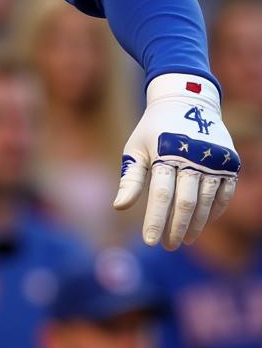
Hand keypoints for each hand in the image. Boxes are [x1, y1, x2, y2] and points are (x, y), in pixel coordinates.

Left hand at [114, 74, 239, 249]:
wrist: (187, 101)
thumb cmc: (153, 129)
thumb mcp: (136, 147)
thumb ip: (131, 178)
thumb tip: (119, 207)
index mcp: (165, 152)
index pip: (160, 194)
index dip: (156, 220)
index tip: (149, 241)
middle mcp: (192, 157)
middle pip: (185, 202)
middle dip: (176, 228)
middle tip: (168, 246)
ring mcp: (214, 160)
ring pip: (206, 201)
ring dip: (196, 224)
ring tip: (185, 240)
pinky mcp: (229, 162)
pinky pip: (224, 193)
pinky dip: (215, 210)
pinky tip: (203, 222)